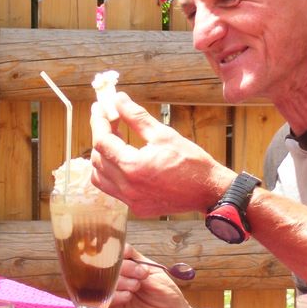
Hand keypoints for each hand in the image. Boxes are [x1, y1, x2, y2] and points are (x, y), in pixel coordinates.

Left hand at [90, 91, 234, 216]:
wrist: (208, 190)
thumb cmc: (191, 163)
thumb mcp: (164, 134)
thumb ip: (137, 117)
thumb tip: (119, 100)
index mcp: (133, 167)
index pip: (102, 142)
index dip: (98, 122)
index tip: (99, 108)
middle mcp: (127, 187)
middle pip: (98, 158)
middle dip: (100, 136)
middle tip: (109, 120)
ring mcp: (131, 200)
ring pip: (100, 178)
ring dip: (102, 157)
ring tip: (114, 141)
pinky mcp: (137, 207)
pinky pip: (112, 190)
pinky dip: (110, 174)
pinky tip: (122, 162)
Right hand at [104, 244, 197, 307]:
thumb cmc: (166, 293)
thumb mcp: (152, 270)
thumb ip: (135, 259)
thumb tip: (121, 248)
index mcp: (124, 270)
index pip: (110, 256)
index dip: (118, 255)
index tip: (130, 257)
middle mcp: (115, 282)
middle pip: (104, 269)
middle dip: (122, 269)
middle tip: (139, 275)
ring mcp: (111, 298)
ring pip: (102, 285)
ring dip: (120, 282)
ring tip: (136, 287)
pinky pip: (102, 303)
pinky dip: (115, 296)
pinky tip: (128, 297)